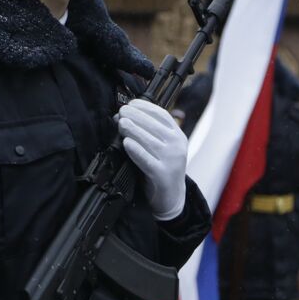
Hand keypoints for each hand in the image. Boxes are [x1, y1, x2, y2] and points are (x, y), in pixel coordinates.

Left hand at [118, 99, 187, 219]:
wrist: (171, 196)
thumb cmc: (161, 168)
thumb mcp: (160, 147)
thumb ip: (147, 132)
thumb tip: (123, 116)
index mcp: (177, 135)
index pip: (162, 115)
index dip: (145, 107)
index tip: (131, 103)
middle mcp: (177, 146)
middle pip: (154, 126)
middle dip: (136, 116)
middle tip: (122, 111)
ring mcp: (171, 160)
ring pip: (149, 141)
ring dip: (133, 130)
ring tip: (121, 123)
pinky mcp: (162, 174)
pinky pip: (146, 160)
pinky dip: (136, 150)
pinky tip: (126, 143)